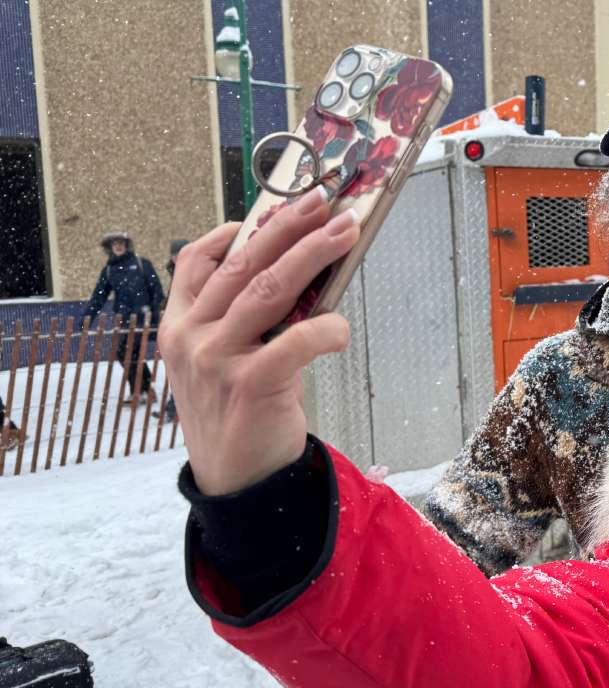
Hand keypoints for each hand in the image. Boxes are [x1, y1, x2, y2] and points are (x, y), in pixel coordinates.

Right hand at [159, 188, 358, 494]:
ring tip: (345, 232)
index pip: (197, 261)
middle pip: (244, 265)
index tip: (274, 206)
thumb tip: (296, 266)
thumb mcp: (223, 358)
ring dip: (312, 255)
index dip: (237, 230)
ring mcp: (215, 360)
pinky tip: (342, 328)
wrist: (237, 481)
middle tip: (323, 200)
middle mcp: (191, 336)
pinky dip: (323, 329)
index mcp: (179, 324)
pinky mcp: (249, 385)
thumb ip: (242, 316)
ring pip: (269, 291)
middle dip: (288, 227)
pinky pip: (293, 342)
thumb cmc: (238, 410)